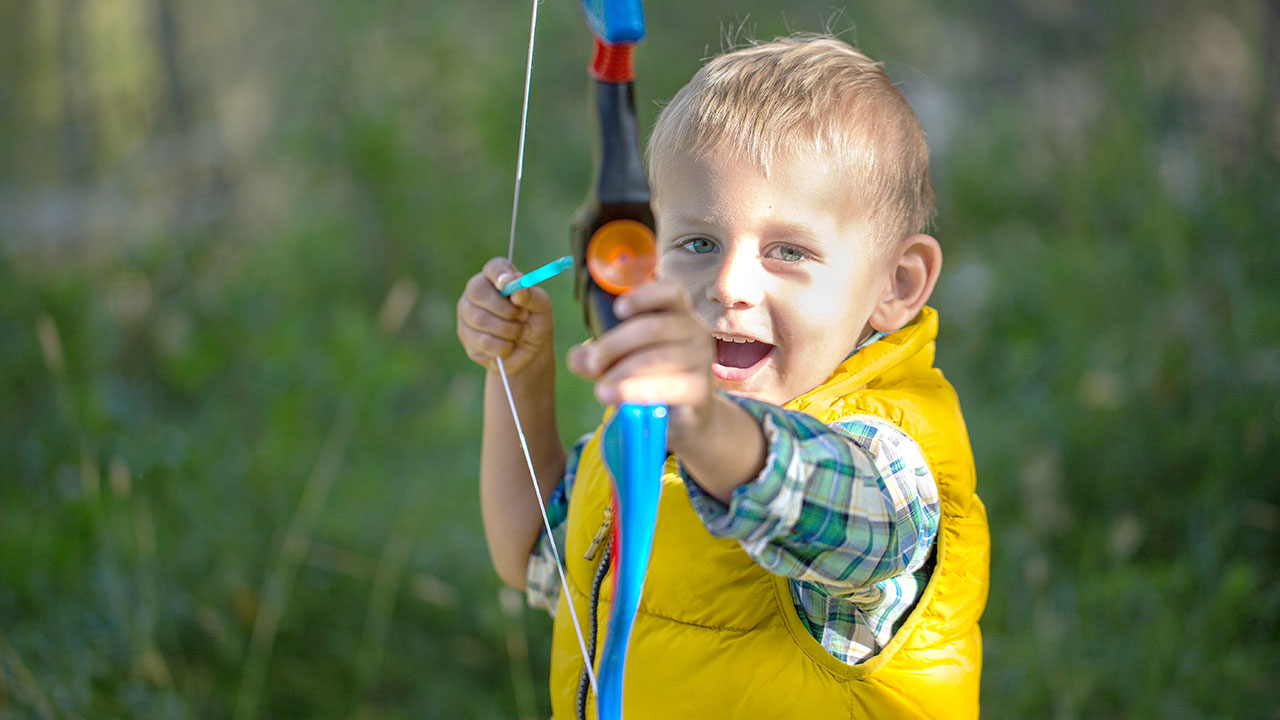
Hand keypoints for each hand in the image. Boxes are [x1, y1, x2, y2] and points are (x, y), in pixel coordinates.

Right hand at [456, 257, 554, 375]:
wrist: (530, 354)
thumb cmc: (535, 324)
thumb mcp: (541, 308)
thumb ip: (531, 296)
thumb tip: (517, 289)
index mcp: (497, 278)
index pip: (493, 267)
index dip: (499, 273)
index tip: (508, 282)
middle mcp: (477, 292)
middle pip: (477, 292)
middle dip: (504, 309)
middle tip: (522, 317)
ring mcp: (467, 314)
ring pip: (480, 319)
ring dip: (508, 330)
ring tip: (519, 333)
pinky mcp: (466, 337)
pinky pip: (482, 341)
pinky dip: (503, 346)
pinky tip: (508, 346)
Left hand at [566, 279, 715, 442]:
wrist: (686, 417)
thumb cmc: (653, 378)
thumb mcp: (620, 362)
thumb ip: (597, 357)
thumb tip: (578, 358)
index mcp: (678, 314)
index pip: (671, 291)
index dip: (644, 296)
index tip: (617, 309)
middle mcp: (695, 331)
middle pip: (653, 327)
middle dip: (614, 345)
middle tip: (592, 365)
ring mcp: (701, 360)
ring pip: (657, 357)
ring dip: (623, 373)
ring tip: (601, 391)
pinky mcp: (699, 389)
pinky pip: (667, 387)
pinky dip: (638, 391)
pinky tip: (619, 399)